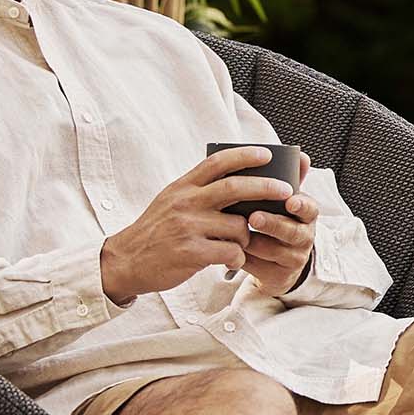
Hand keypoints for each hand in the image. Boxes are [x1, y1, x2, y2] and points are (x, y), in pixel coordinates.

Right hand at [99, 145, 295, 302]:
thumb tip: (234, 176)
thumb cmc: (156, 231)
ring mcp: (188, 228)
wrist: (127, 260)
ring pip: (238, 227)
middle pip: (235, 188)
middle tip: (286, 190)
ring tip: (241, 244)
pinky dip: (237, 257)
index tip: (267, 154)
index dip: (244, 155)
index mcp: (183, 187)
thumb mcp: (171, 200)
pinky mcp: (191, 253)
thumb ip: (198, 189)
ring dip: (248, 237)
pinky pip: (231, 252)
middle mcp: (186, 203)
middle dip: (266, 187)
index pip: (217, 162)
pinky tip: (231, 260)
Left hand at [239, 149, 317, 298]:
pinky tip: (229, 250)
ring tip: (236, 234)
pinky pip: (258, 267)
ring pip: (273, 251)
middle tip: (254, 217)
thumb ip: (290, 179)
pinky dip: (243, 258)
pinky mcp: (277, 276)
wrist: (278, 260)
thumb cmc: (277, 221)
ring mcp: (292, 259)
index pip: (311, 209)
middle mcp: (304, 238)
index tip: (290, 202)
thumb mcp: (284, 202)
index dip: (302, 206)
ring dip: (254, 241)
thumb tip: (302, 155)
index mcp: (306, 216)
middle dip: (273, 224)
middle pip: (292, 232)